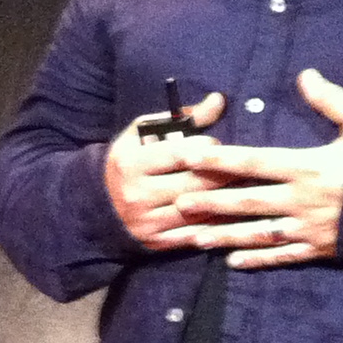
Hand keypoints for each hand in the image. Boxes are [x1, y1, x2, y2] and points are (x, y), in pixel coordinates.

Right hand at [103, 90, 226, 244]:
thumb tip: (218, 101)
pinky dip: (216, 223)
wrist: (100, 204)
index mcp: (131, 164)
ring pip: (198, 210)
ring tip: (242, 187)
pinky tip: (229, 212)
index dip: (206, 148)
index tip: (217, 146)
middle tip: (241, 167)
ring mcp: (146, 221)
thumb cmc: (130, 161)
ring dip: (225, 199)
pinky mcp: (156, 241)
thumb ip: (182, 118)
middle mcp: (136, 194)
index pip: (180, 154)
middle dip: (223, 174)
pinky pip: (195, 233)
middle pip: (194, 184)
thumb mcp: (145, 134)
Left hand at [154, 69, 342, 268]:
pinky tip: (232, 262)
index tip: (189, 157)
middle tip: (176, 203)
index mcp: (310, 167)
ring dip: (223, 236)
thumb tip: (305, 75)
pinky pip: (283, 257)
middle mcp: (303, 201)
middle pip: (246, 201)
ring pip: (256, 234)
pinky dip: (257, 260)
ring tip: (192, 238)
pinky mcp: (323, 250)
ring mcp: (311, 229)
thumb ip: (332, 102)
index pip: (254, 162)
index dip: (219, 160)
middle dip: (209, 202)